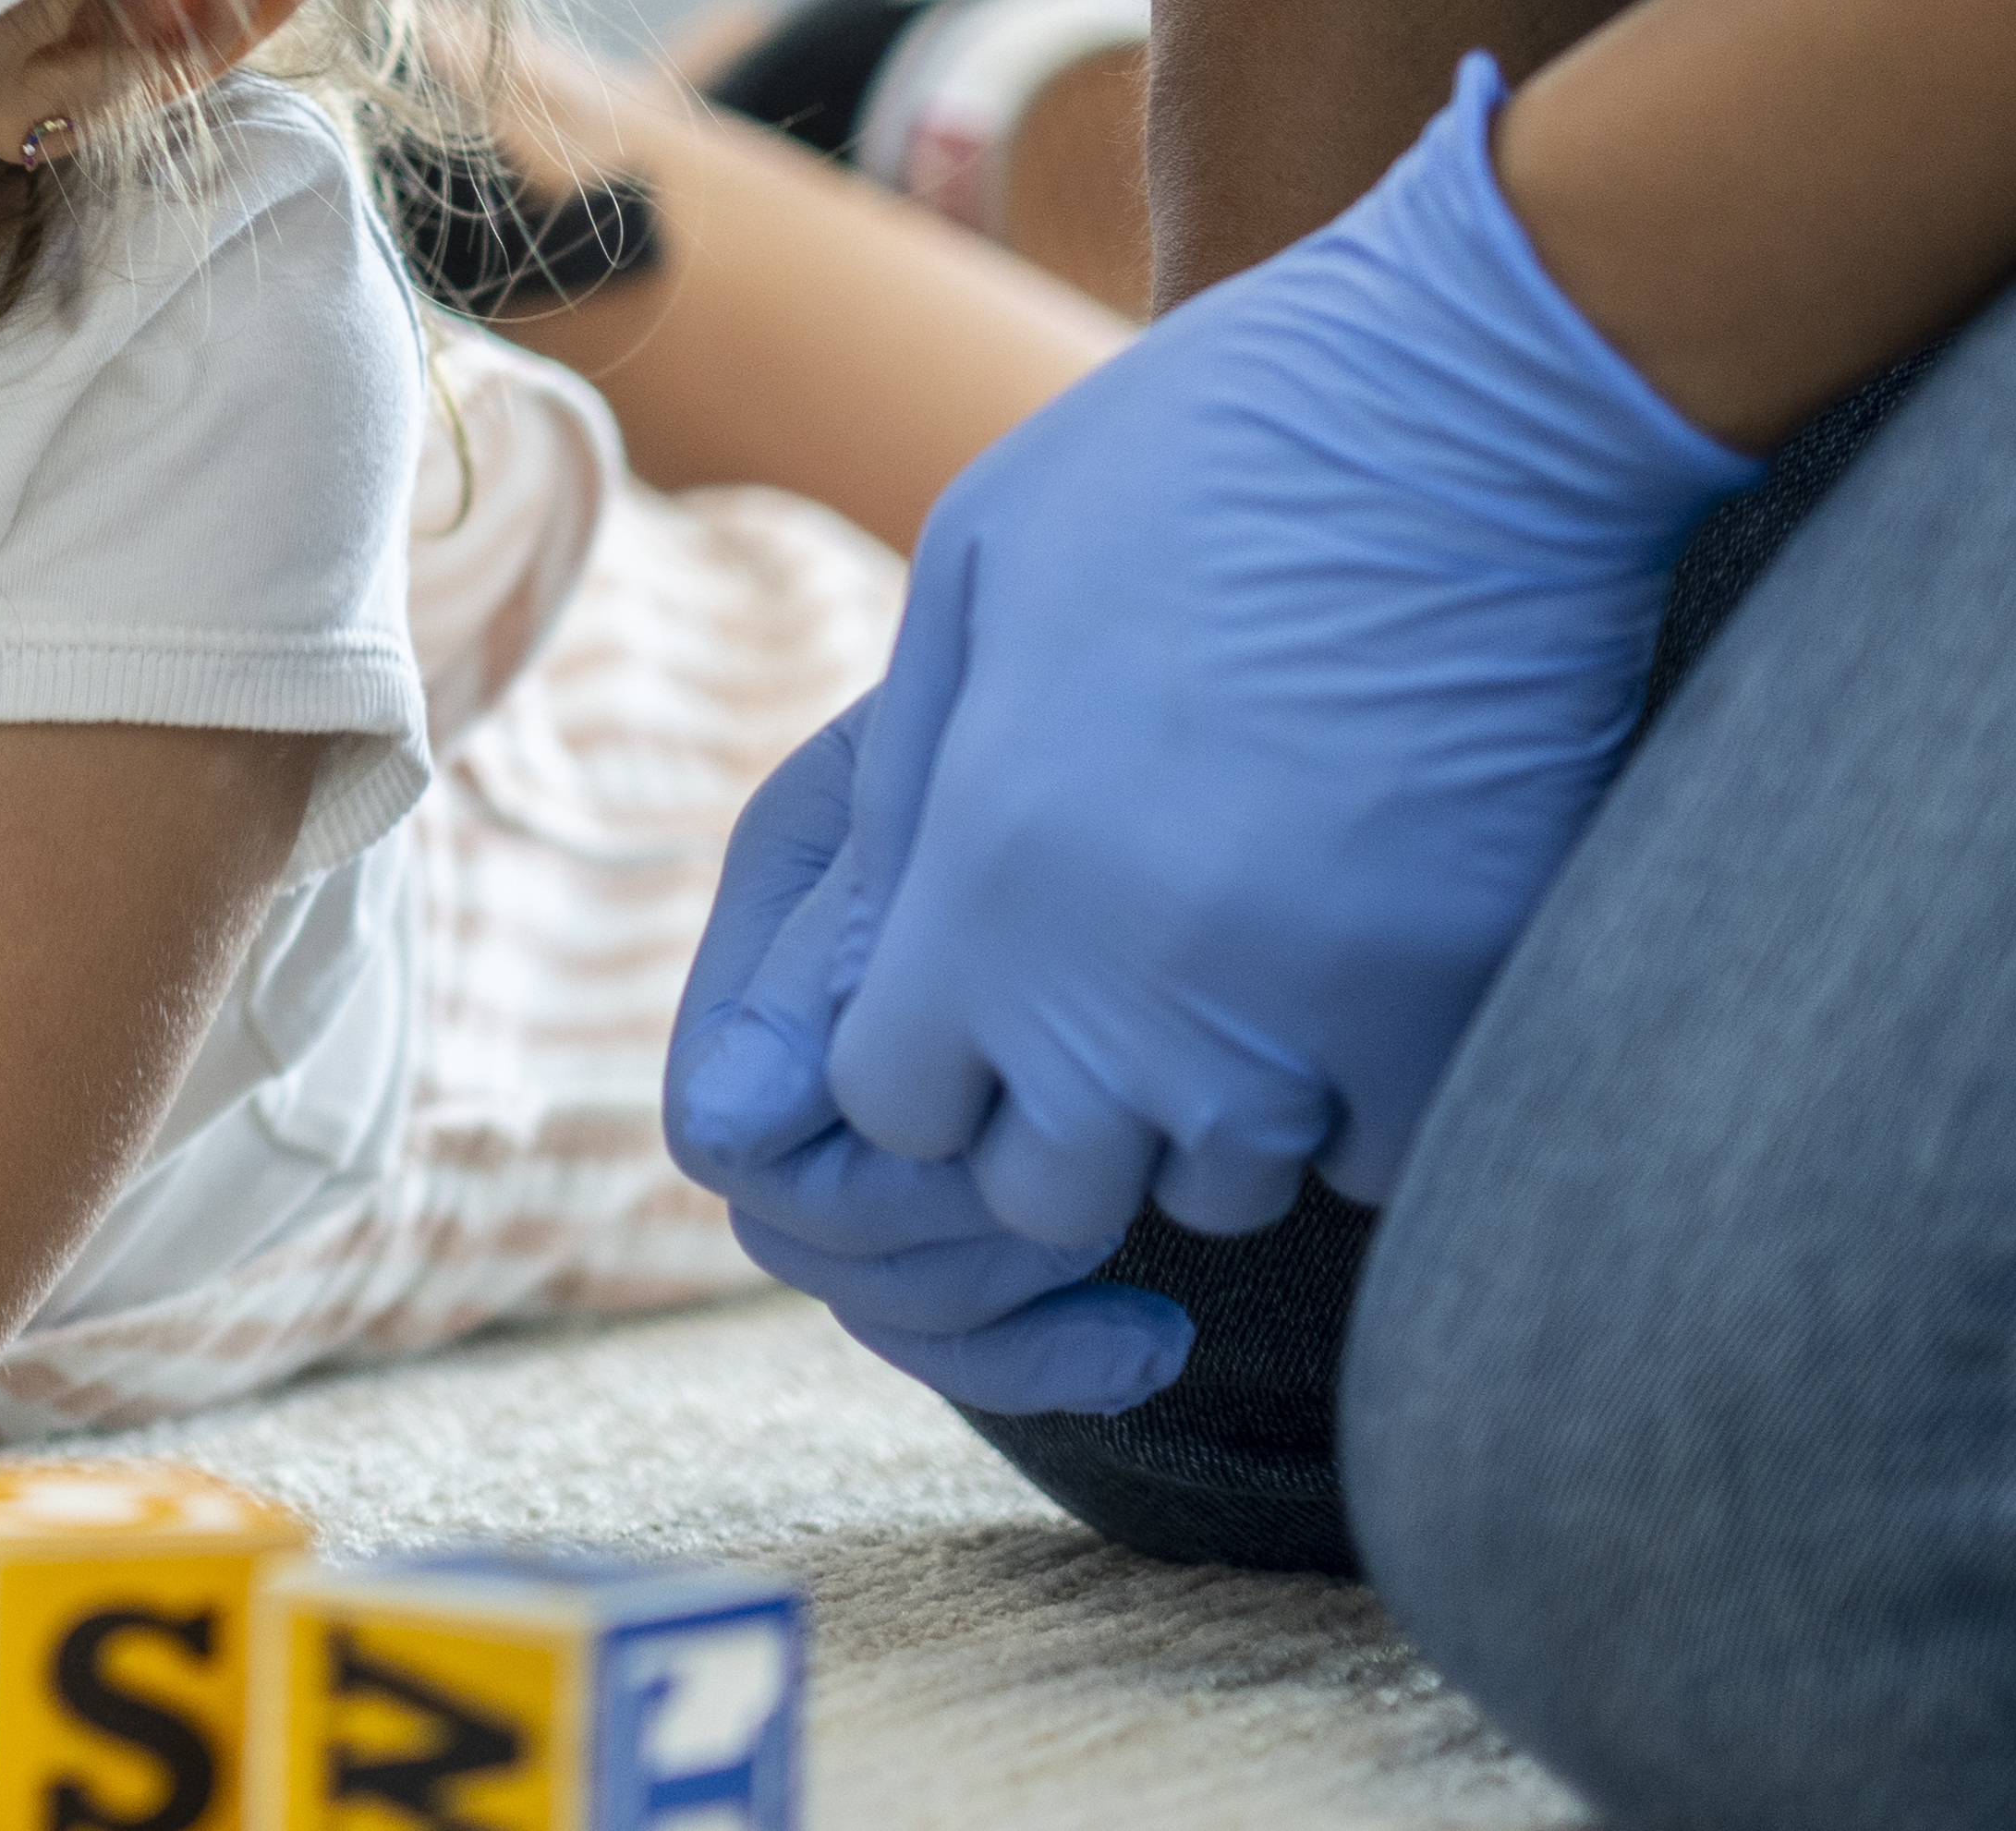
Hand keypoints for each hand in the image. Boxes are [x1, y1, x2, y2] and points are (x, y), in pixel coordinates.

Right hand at [668, 718, 1188, 1413]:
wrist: (1289, 663)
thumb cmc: (1152, 695)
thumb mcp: (998, 784)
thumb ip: (871, 934)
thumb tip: (731, 1131)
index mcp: (798, 893)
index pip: (726, 1129)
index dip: (858, 1174)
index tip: (1007, 1144)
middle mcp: (825, 1005)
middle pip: (797, 1231)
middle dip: (948, 1246)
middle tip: (1103, 1196)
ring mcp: (906, 1093)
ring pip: (880, 1292)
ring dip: (1008, 1294)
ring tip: (1139, 1235)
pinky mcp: (996, 1158)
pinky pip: (968, 1317)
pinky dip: (1052, 1354)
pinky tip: (1159, 1335)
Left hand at [679, 64, 1748, 1260]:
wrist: (1464, 417)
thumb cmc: (1195, 465)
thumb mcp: (975, 581)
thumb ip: (903, 795)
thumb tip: (858, 956)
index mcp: (988, 882)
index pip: (894, 1110)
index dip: (925, 1053)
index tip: (980, 966)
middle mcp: (1133, 993)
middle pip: (1052, 1187)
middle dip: (1058, 1110)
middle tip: (1108, 969)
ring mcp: (1306, 1023)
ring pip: (1222, 1180)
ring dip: (1212, 1100)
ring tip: (1239, 936)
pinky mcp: (1459, 1015)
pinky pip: (1374, 1149)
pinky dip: (1354, 1088)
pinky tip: (1351, 950)